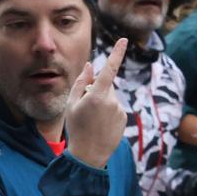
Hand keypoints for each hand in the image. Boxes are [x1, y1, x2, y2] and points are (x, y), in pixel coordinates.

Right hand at [65, 37, 128, 166]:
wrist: (89, 155)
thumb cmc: (76, 128)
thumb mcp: (72, 104)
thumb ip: (81, 83)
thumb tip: (90, 66)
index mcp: (98, 95)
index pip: (109, 69)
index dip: (117, 53)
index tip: (124, 40)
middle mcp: (112, 100)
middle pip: (105, 85)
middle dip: (97, 89)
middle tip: (84, 106)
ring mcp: (119, 109)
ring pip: (110, 97)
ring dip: (102, 102)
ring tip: (92, 119)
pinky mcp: (124, 118)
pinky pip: (115, 108)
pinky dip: (108, 112)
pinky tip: (99, 125)